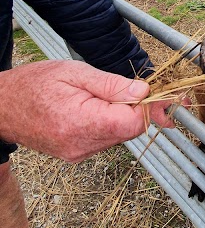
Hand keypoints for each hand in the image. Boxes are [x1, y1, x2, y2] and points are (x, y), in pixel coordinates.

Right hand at [0, 60, 173, 161]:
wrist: (2, 108)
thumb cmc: (34, 85)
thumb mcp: (75, 72)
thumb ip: (112, 85)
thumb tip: (144, 92)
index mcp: (81, 123)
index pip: (133, 122)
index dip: (151, 106)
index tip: (165, 93)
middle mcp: (82, 145)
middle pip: (131, 130)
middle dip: (143, 108)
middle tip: (149, 88)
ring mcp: (79, 154)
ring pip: (121, 135)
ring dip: (126, 115)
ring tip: (113, 94)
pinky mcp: (78, 155)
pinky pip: (108, 139)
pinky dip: (113, 122)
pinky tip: (102, 107)